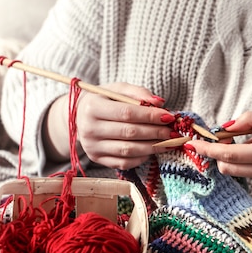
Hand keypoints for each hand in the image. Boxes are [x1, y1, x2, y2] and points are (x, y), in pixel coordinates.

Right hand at [44, 82, 174, 169]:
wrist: (79, 116)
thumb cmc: (104, 100)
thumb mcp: (117, 89)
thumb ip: (138, 93)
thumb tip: (160, 104)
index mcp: (92, 108)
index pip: (126, 113)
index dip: (150, 116)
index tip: (169, 116)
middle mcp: (89, 129)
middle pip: (129, 133)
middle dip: (155, 132)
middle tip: (173, 131)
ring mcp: (92, 147)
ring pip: (128, 150)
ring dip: (153, 147)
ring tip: (168, 142)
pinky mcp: (97, 159)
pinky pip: (124, 163)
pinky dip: (142, 157)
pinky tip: (152, 150)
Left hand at [185, 111, 251, 192]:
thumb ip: (249, 119)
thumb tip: (225, 127)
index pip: (228, 155)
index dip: (208, 149)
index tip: (193, 144)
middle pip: (228, 167)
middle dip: (219, 154)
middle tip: (223, 139)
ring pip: (238, 171)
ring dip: (237, 158)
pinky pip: (250, 175)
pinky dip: (250, 164)